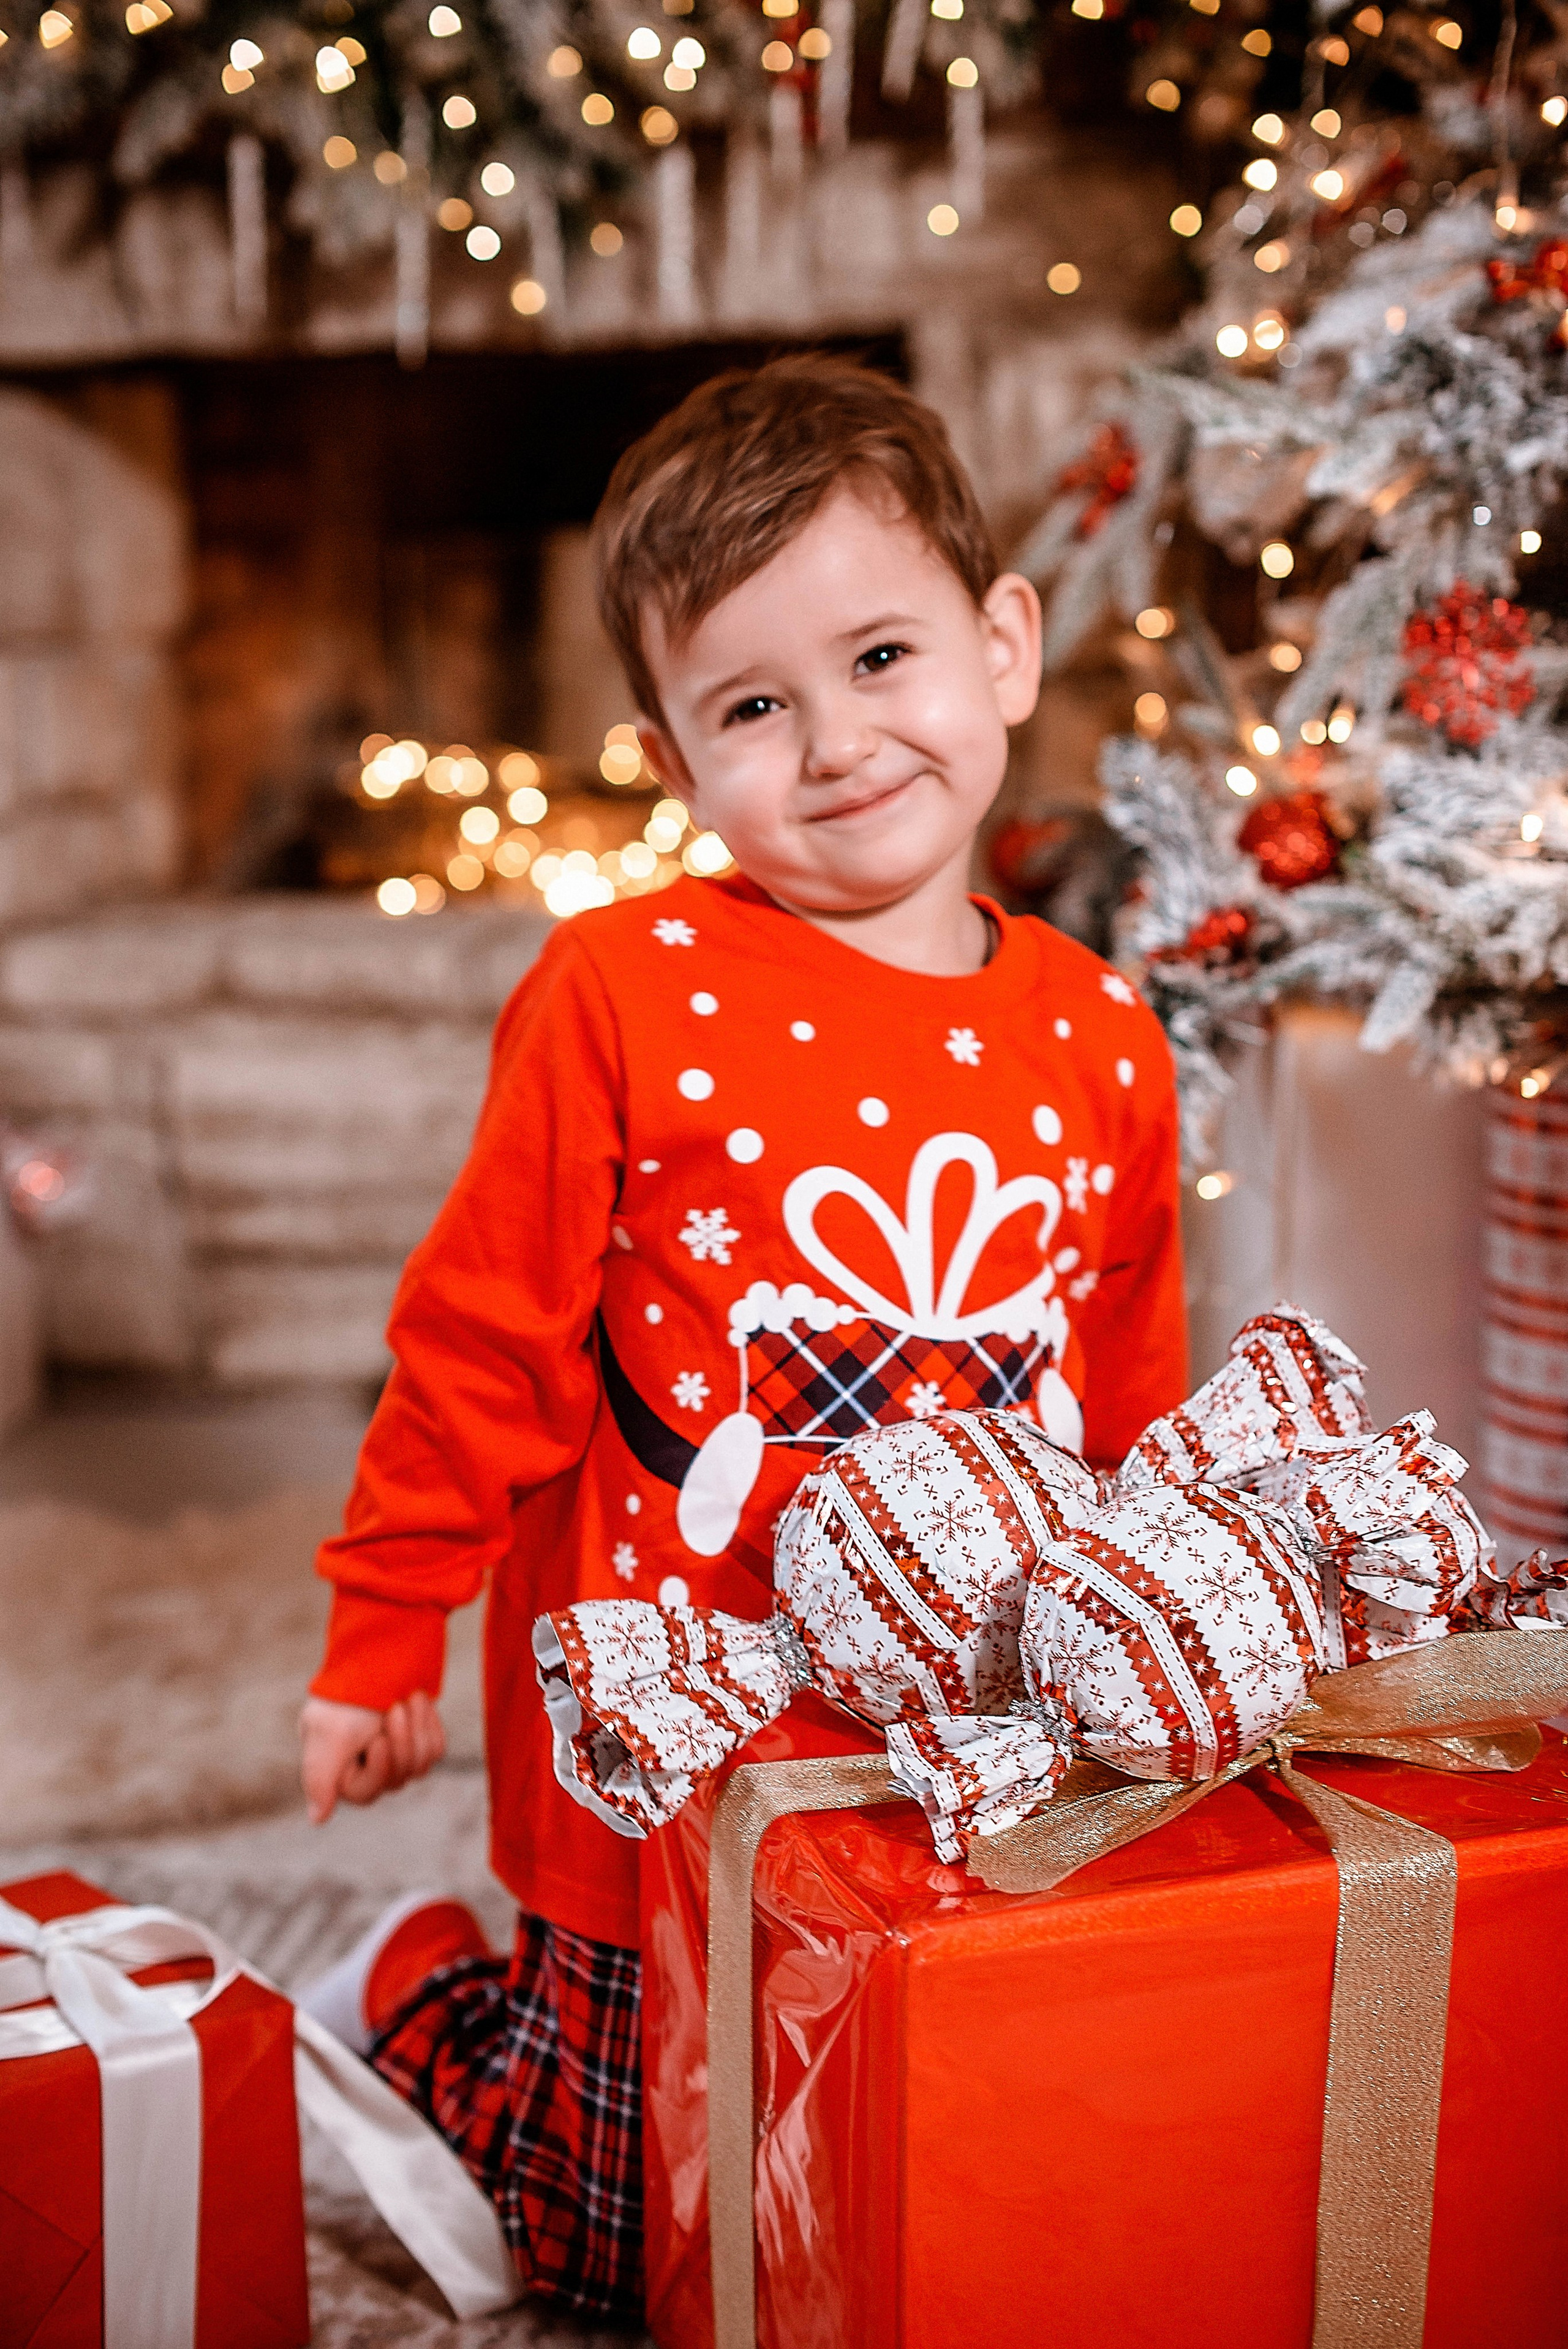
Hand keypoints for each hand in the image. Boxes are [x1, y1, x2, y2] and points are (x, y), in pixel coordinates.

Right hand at [299, 1691, 446, 1824]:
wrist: (384, 1645)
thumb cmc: (349, 1691)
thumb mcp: (329, 1733)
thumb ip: (318, 1778)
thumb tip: (317, 1819)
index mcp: (336, 1766)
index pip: (366, 1793)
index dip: (380, 1768)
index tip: (379, 1738)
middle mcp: (365, 1762)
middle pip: (398, 1778)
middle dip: (401, 1739)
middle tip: (395, 1706)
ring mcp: (395, 1751)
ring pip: (420, 1764)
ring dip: (417, 1725)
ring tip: (407, 1697)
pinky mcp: (418, 1736)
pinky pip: (436, 1748)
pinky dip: (429, 1722)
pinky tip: (419, 1700)